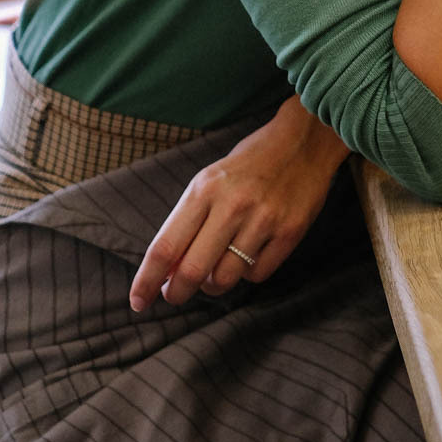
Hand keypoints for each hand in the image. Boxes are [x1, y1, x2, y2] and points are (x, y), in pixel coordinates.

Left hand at [129, 96, 347, 310]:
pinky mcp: (289, 232)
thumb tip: (167, 272)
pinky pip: (257, 275)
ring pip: (225, 279)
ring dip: (213, 285)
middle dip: (177, 292)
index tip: (138, 301)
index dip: (147, 280)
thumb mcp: (210, 181)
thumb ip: (188, 222)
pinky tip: (249, 255)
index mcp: (205, 189)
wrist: (303, 140)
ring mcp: (264, 220)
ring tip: (215, 270)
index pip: (166, 246)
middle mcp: (232, 205)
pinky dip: (247, 274)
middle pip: (193, 271)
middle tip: (175, 294)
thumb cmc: (248, 164)